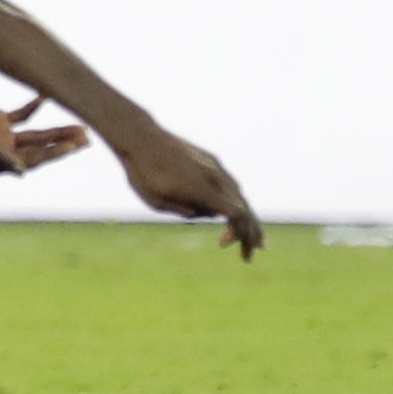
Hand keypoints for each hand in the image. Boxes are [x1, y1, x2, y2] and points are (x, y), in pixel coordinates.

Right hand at [0, 85, 90, 176]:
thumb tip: (22, 172)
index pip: (33, 160)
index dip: (54, 153)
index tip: (74, 145)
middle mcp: (3, 152)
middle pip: (40, 149)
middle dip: (63, 144)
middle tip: (87, 138)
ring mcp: (1, 135)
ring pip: (37, 135)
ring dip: (57, 131)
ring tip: (81, 127)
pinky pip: (23, 115)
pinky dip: (35, 107)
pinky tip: (47, 98)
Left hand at [115, 126, 263, 260]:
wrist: (138, 136)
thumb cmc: (143, 172)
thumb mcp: (158, 201)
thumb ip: (186, 211)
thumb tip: (209, 214)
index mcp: (202, 188)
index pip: (236, 213)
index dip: (238, 232)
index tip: (222, 244)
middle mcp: (215, 176)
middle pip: (244, 207)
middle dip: (250, 234)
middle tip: (248, 256)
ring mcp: (215, 166)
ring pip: (240, 195)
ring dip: (248, 218)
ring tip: (254, 240)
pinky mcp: (211, 160)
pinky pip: (230, 184)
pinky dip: (237, 201)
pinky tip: (237, 213)